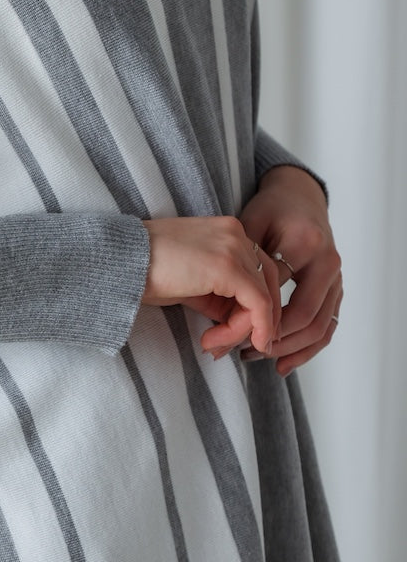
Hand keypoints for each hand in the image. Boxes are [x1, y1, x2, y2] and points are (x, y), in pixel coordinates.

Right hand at [141, 215, 282, 356]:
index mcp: (227, 230)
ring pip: (263, 299)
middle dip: (256, 320)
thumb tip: (240, 322)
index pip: (259, 271)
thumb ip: (220, 295)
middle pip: (268, 284)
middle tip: (229, 345)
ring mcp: (234, 248)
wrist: (118, 262)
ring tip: (210, 344)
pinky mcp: (228, 268)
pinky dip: (253, 328)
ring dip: (242, 330)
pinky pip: (257, 306)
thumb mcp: (192, 281)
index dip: (255, 306)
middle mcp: (236, 233)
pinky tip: (230, 342)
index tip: (236, 332)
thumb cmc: (145, 270)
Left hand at [237, 165, 342, 376]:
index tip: (225, 333)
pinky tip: (283, 364)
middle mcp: (327, 262)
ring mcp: (337, 278)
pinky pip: (328, 327)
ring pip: (319, 327)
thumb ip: (242, 261)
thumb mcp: (250, 224)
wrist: (301, 198)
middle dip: (271, 339)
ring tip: (258, 359)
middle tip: (242, 352)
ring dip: (289, 350)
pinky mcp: (337, 289)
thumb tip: (225, 307)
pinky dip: (307, 349)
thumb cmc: (271, 210)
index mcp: (304, 243)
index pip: (275, 292)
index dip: (249, 316)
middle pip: (302, 316)